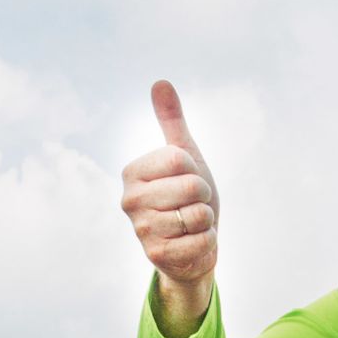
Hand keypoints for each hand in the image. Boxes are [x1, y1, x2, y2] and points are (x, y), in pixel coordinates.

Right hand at [121, 80, 218, 327]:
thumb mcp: (184, 156)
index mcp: (133, 172)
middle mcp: (129, 200)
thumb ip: (172, 121)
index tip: (188, 180)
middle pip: (191, 186)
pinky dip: (207, 241)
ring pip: (198, 215)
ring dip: (205, 220)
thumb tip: (160, 82)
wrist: (193, 245)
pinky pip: (202, 241)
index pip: (180, 159)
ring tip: (192, 224)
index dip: (195, 170)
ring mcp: (141, 229)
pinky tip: (194, 242)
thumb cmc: (188, 197)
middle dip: (203, 196)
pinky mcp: (157, 255)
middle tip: (192, 205)